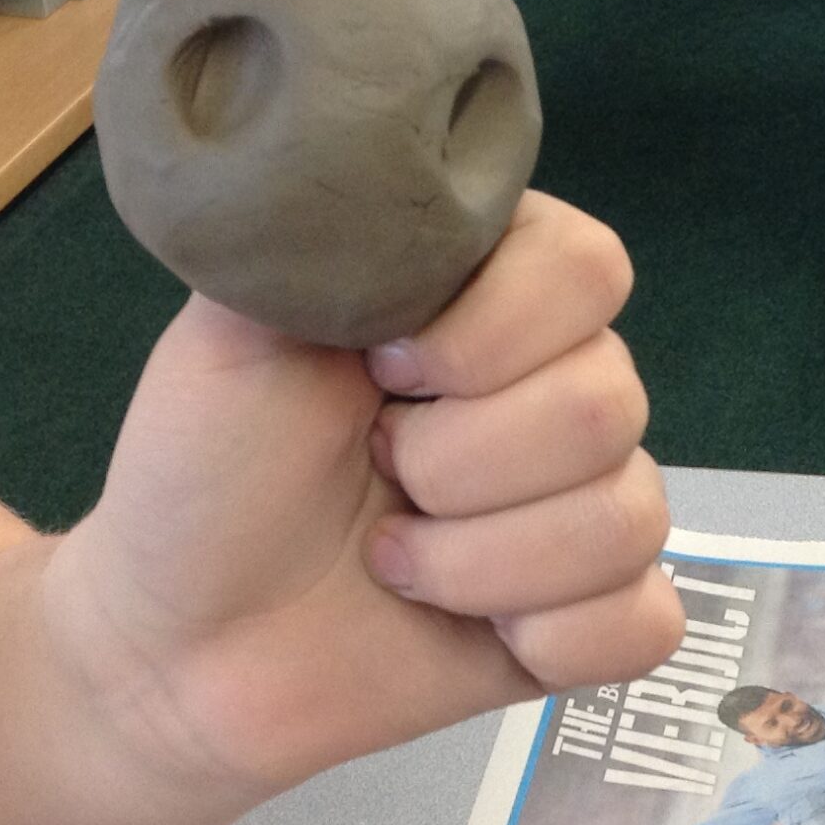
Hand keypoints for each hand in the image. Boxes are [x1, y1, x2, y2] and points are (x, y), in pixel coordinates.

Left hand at [46, 195, 684, 824]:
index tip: (381, 368)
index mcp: (487, 298)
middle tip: (371, 475)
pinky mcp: (586, 623)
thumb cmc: (204, 472)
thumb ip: (333, 236)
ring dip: (480, 563)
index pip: (589, 269)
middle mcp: (553, 390)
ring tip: (391, 566)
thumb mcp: (238, 324)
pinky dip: (554, 639)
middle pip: (612, 402)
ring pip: (628, 520)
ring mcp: (578, 510)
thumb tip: (403, 180)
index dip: (493, 332)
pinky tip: (479, 637)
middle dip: (459, 463)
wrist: (178, 644)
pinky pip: (646, 623)